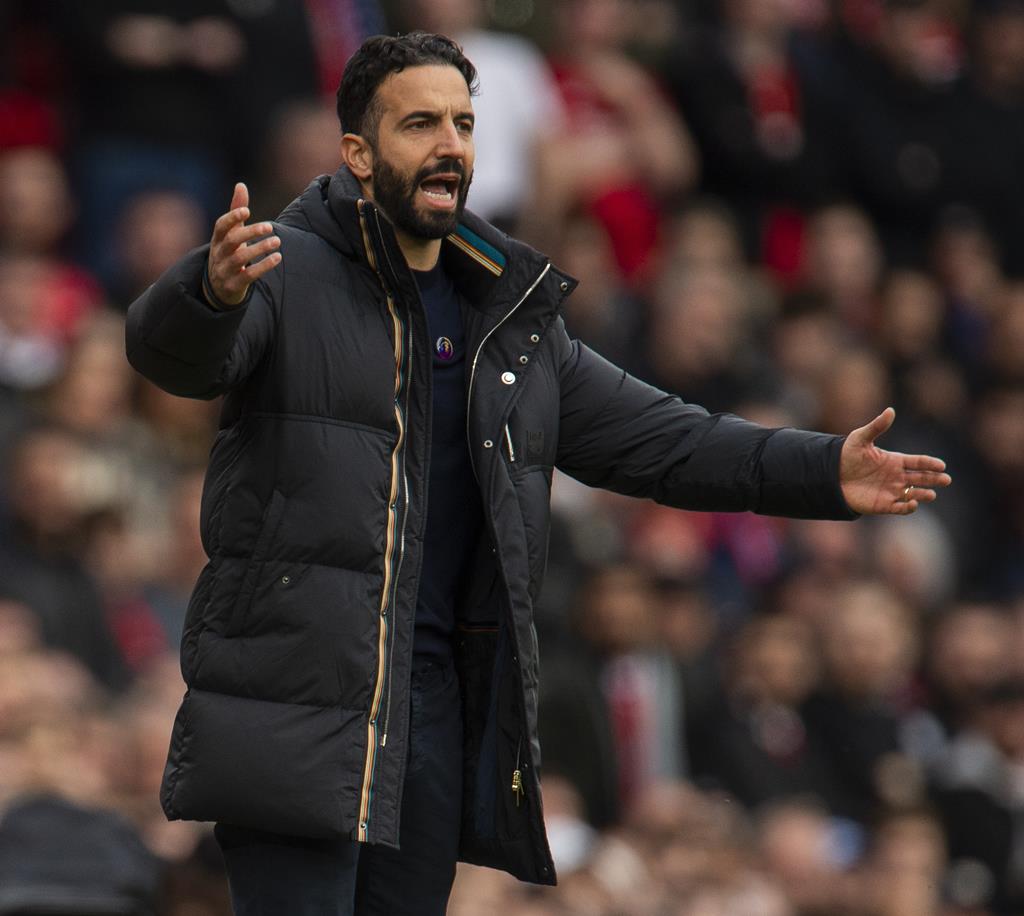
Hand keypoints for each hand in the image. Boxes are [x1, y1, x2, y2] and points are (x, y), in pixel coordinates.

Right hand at [207, 183, 280, 306]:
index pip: (221, 226)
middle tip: (270, 227)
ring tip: (277, 241)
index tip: (247, 210)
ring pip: (240, 259)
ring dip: (260, 249)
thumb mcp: (231, 234)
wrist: (218, 288)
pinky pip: (248, 275)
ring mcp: (224, 270)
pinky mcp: (234, 285)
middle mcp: (218, 254)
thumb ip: (237, 211)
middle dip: (250, 233)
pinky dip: (263, 266)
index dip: (232, 217)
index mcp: (217, 239)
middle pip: (231, 241)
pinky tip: (277, 257)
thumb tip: (241, 185)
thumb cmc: (228, 253)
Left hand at [839, 408, 950, 514]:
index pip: (918, 462)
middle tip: (946, 480)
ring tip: (931, 494)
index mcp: (895, 460)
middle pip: (921, 477)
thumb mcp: (860, 438)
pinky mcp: (883, 504)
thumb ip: (877, 426)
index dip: (930, 464)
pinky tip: (913, 503)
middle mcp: (896, 476)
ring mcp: (891, 491)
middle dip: (934, 479)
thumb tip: (890, 410)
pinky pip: (900, 508)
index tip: (941, 465)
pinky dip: (908, 507)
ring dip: (924, 494)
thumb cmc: (847, 455)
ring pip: (914, 493)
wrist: (831, 476)